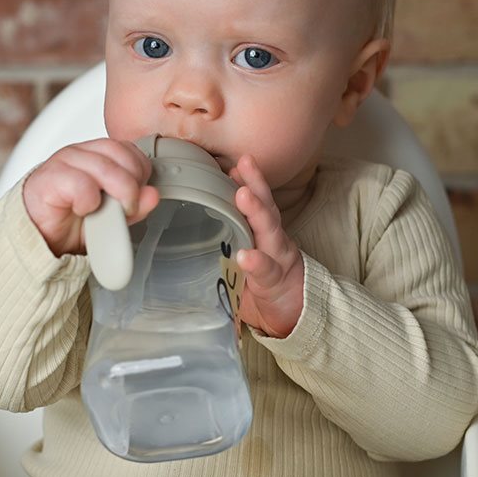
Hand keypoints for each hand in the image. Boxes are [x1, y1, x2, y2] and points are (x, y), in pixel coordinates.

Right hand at [22, 138, 159, 257]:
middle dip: (131, 186)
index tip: (136, 198)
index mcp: (98, 155)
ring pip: (105, 168)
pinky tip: (82, 209)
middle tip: (125, 208)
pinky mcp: (49, 177)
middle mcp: (82, 153)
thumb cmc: (71, 221)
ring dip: (114, 195)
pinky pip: (81, 184)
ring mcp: (64, 161)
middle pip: (122, 155)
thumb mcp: (112, 217)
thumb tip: (153, 195)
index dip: (140, 174)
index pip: (130, 150)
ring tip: (105, 212)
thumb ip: (134, 206)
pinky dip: (88, 201)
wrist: (39, 237)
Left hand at [229, 154, 304, 338]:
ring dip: (256, 212)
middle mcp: (271, 240)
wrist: (294, 314)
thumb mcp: (241, 257)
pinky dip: (256, 263)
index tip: (232, 162)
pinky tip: (246, 256)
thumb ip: (223, 240)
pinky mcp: (276, 283)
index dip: (247, 180)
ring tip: (242, 195)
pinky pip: (266, 272)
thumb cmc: (261, 284)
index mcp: (261, 232)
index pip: (255, 202)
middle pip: (266, 207)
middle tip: (242, 163)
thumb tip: (184, 226)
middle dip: (255, 184)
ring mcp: (277, 259)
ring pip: (269, 231)